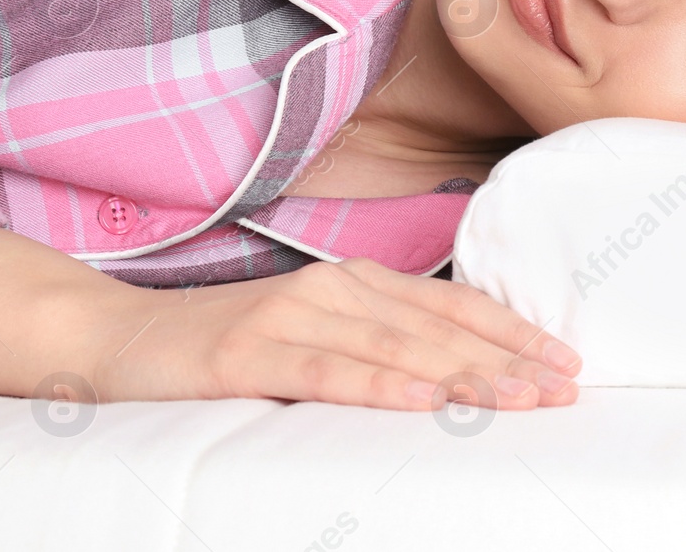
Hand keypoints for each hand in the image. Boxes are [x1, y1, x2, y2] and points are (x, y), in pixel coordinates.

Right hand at [95, 258, 580, 411]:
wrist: (120, 339)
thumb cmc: (229, 347)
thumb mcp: (315, 337)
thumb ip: (376, 345)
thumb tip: (455, 376)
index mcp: (358, 283)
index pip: (453, 309)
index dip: (512, 333)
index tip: (565, 361)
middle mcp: (336, 288)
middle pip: (438, 329)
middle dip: (508, 360)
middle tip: (564, 389)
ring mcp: (291, 315)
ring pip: (395, 349)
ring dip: (462, 376)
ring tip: (517, 398)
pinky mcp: (250, 352)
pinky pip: (326, 372)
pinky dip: (377, 386)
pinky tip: (419, 402)